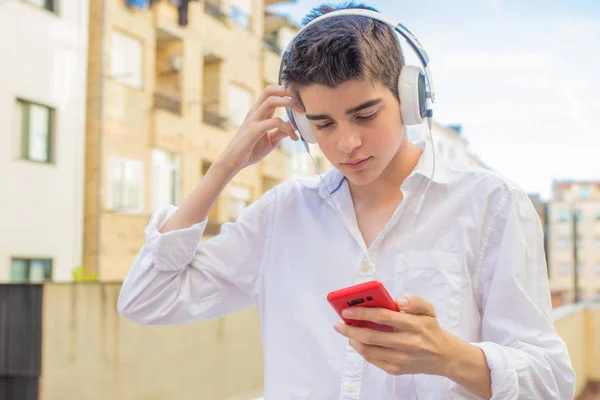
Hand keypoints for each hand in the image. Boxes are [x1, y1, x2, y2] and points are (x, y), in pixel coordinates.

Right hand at [216, 85, 303, 173]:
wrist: (233, 162)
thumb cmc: (250, 151)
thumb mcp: (270, 140)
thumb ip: (281, 131)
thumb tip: (295, 125)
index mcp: (259, 113)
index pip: (271, 93)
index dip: (286, 92)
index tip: (301, 100)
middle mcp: (255, 112)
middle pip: (269, 90)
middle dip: (287, 90)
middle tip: (302, 99)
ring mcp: (253, 120)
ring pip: (271, 101)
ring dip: (289, 103)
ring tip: (302, 111)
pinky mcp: (253, 130)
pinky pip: (273, 122)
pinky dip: (287, 128)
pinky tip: (294, 137)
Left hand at [333, 295, 455, 376]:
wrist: (444, 357)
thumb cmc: (430, 329)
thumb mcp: (428, 309)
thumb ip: (414, 301)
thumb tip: (398, 301)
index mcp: (414, 325)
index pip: (383, 317)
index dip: (362, 313)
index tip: (347, 310)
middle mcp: (407, 343)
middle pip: (371, 336)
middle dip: (350, 329)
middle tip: (339, 323)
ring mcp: (401, 359)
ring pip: (368, 350)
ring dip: (352, 340)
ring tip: (345, 331)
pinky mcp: (396, 370)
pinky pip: (372, 359)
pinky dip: (360, 350)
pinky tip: (356, 341)